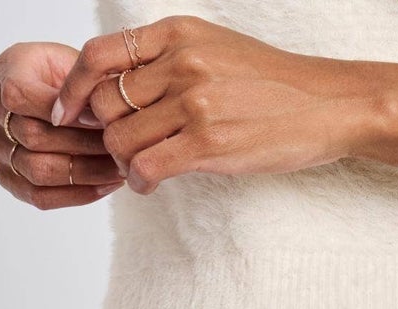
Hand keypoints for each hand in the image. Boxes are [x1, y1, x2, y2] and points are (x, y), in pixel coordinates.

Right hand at [0, 42, 124, 209]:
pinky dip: (78, 194)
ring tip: (119, 169)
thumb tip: (97, 120)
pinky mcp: (9, 178)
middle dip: (83, 146)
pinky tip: (107, 186)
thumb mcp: (86, 69)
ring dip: (85, 173)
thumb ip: (84, 88)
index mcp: (7, 70)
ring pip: (37, 170)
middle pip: (32, 136)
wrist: (78, 100)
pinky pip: (40, 196)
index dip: (61, 112)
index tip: (102, 121)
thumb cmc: (84, 81)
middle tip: (119, 150)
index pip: (19, 95)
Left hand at [53, 16, 369, 195]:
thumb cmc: (278, 84)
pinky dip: (139, 181)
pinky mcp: (209, 143)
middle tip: (120, 150)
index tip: (69, 110)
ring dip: (123, 161)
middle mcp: (180, 63)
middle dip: (105, 132)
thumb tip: (125, 84)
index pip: (99, 56)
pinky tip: (148, 185)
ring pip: (122, 138)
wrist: (329, 105)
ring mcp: (194, 103)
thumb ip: (172, 58)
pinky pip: (148, 166)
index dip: (73, 87)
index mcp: (177, 34)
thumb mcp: (218, 49)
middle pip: (107, 103)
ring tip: (139, 170)